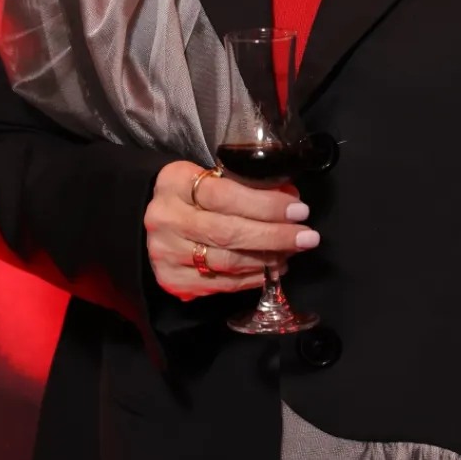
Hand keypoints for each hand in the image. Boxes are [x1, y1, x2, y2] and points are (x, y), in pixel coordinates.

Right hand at [144, 160, 319, 300]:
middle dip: (274, 235)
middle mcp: (166, 219)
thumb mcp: (209, 176)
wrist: (153, 218)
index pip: (225, 195)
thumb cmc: (191, 193)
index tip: (298, 209)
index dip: (265, 205)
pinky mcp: (173, 280)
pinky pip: (221, 283)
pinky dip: (252, 277)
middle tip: (307, 236)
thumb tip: (291, 200)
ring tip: (292, 252)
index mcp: (175, 183)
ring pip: (227, 261)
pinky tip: (272, 268)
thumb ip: (245, 186)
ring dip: (267, 258)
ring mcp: (167, 253)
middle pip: (228, 232)